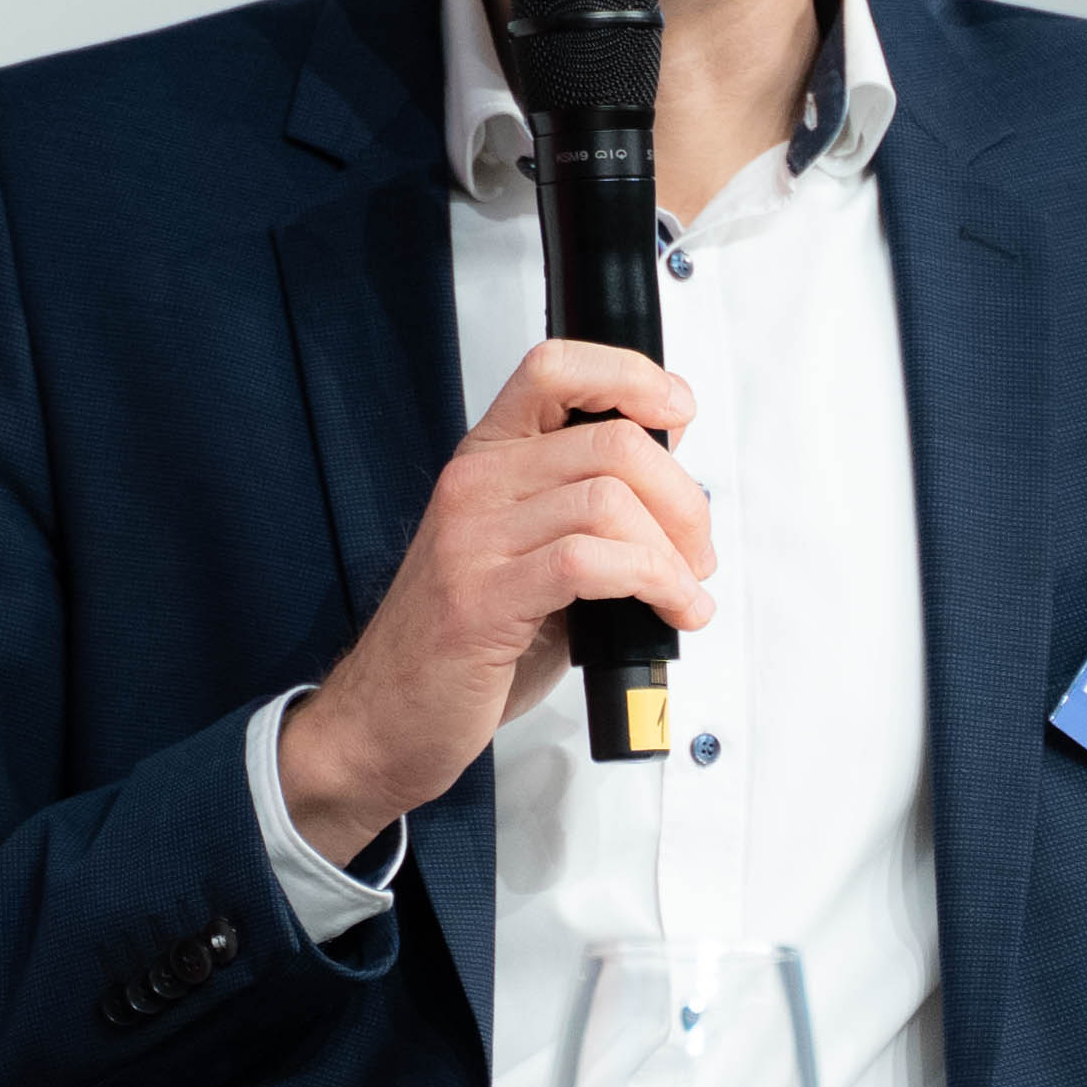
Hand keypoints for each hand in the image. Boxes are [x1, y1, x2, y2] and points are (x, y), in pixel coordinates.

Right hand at [279, 338, 711, 853]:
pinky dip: (651, 583)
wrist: (388, 717)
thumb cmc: (464, 645)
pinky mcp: (482, 599)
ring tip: (684, 591)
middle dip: (681, 497)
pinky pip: (587, 561)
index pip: (554, 369)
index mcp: (486, 461)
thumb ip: (587, 507)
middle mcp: (475, 485)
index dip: (630, 375)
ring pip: (608, 500)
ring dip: (673, 552)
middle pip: (610, 441)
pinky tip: (668, 610)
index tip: (677, 408)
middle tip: (697, 550)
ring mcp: (473, 539)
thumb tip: (674, 473)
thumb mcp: (530, 555)